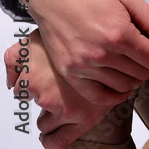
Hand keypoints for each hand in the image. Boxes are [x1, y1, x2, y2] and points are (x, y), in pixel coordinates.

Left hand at [5, 29, 123, 148]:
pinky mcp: (82, 119)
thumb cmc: (71, 38)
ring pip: (44, 123)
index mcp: (34, 75)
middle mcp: (47, 93)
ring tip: (61, 100)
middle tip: (55, 84)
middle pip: (34, 104)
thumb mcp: (33, 40)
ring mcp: (65, 108)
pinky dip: (51, 139)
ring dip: (48, 115)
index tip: (38, 77)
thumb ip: (13, 60)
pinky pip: (58, 141)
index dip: (28, 84)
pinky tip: (52, 132)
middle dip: (42, 96)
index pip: (19, 90)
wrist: (110, 42)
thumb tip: (10, 81)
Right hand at [24, 0, 148, 102]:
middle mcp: (102, 54)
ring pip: (123, 86)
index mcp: (119, 33)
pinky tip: (122, 84)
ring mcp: (84, 66)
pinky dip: (114, 94)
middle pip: (141, 73)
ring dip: (136, 78)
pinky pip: (98, 96)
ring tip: (138, 65)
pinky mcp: (70, 73)